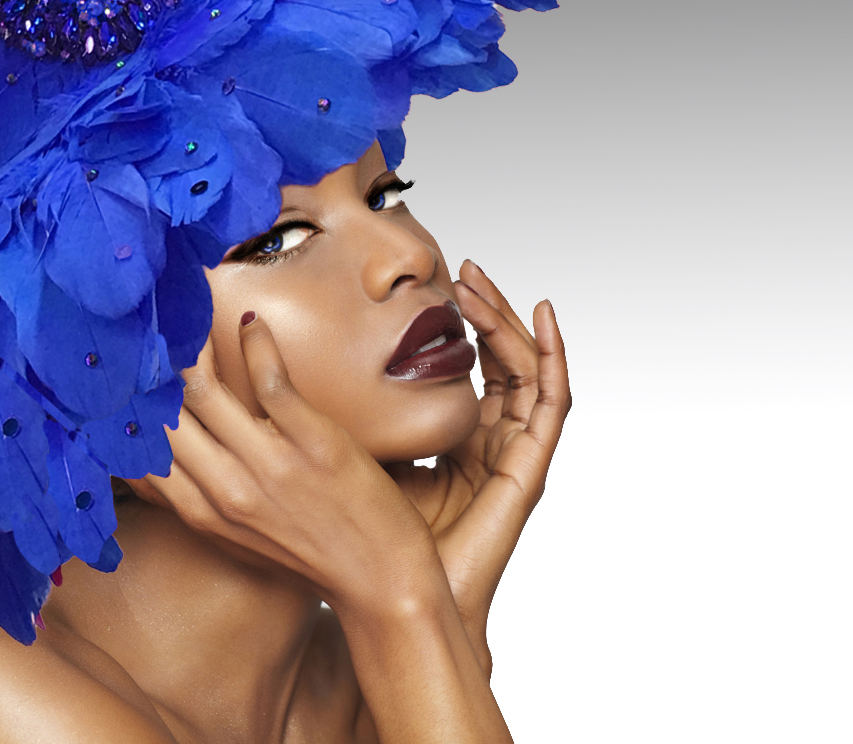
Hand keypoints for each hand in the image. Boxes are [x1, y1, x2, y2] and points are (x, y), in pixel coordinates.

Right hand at [139, 313, 446, 614]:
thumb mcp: (233, 539)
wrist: (382, 582)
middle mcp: (227, 488)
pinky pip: (268, 380)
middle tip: (156, 324)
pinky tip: (251, 322)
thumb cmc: (306, 555)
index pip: (139, 448)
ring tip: (195, 314)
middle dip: (152, 364)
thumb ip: (188, 500)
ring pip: (203, 389)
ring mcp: (269, 464)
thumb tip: (141, 464)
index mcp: (202, 511)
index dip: (126, 402)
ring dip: (196, 344)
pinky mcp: (313, 442)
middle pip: (162, 412)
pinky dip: (256, 342)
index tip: (126, 366)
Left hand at [385, 261, 571, 672]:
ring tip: (479, 283)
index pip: (473, 366)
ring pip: (525, 368)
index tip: (443, 282)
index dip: (463, 323)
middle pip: (502, 360)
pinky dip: (552, 353)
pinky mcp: (528, 465)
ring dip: (506, 320)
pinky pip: (552, 399)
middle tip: (463, 270)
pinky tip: (544, 315)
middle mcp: (493, 441)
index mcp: (460, 439)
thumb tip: (313, 358)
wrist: (399, 595)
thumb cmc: (377, 535)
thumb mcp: (362, 451)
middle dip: (486, 311)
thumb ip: (360, 408)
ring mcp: (515, 452)